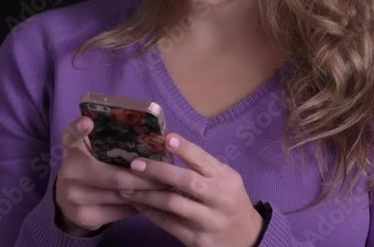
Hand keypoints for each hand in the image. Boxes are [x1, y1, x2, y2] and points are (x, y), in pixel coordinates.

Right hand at [54, 116, 168, 236]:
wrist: (66, 204)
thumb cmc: (89, 168)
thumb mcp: (90, 150)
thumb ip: (104, 135)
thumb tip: (147, 129)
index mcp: (73, 151)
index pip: (71, 137)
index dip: (79, 130)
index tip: (88, 123)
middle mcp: (70, 174)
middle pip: (117, 177)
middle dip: (148, 177)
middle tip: (171, 174)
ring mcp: (76, 199)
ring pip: (123, 196)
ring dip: (149, 192)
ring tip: (170, 186)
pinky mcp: (87, 217)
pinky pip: (123, 211)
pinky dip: (141, 205)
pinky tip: (155, 200)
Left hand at [120, 133, 265, 246]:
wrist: (247, 239)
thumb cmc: (229, 201)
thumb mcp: (226, 180)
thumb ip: (203, 168)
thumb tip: (167, 146)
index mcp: (226, 179)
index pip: (204, 160)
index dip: (185, 148)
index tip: (166, 137)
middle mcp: (219, 198)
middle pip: (187, 181)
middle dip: (158, 171)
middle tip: (135, 164)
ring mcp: (208, 221)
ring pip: (173, 204)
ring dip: (147, 194)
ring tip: (126, 186)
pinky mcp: (196, 240)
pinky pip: (168, 224)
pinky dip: (150, 212)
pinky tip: (137, 203)